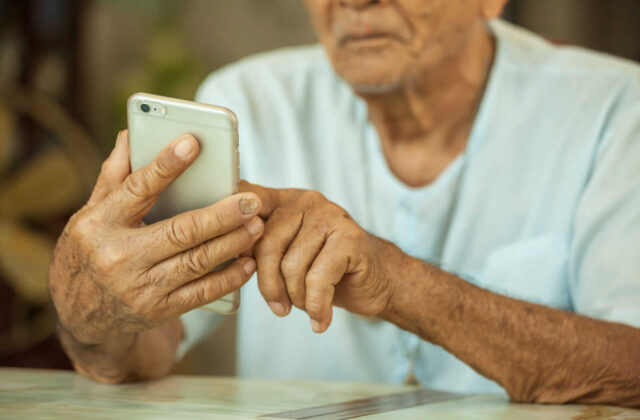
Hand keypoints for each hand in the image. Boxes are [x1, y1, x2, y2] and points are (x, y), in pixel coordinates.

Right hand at [49, 131, 263, 347]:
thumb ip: (113, 176)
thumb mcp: (90, 214)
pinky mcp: (159, 310)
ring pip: (197, 261)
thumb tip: (129, 135)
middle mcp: (119, 256)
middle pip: (181, 231)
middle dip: (222, 215)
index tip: (193, 143)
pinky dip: (229, 278)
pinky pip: (201, 293)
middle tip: (251, 200)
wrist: (82, 317)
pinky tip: (248, 263)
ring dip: (233, 243)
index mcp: (101, 224)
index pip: (138, 188)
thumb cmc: (90, 254)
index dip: (167, 165)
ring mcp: (140, 287)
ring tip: (257, 225)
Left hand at [240, 181, 395, 332]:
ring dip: (296, 298)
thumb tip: (227, 252)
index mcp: (284, 200)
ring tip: (306, 305)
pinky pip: (318, 280)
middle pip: (266, 244)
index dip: (233, 224)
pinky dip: (316, 306)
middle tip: (278, 306)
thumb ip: (260, 245)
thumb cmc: (325, 269)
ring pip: (291, 266)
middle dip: (268, 285)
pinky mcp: (349, 238)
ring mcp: (329, 216)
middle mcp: (305, 201)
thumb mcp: (288, 253)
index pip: (248, 200)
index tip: (232, 252)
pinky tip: (319, 319)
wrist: (376, 280)